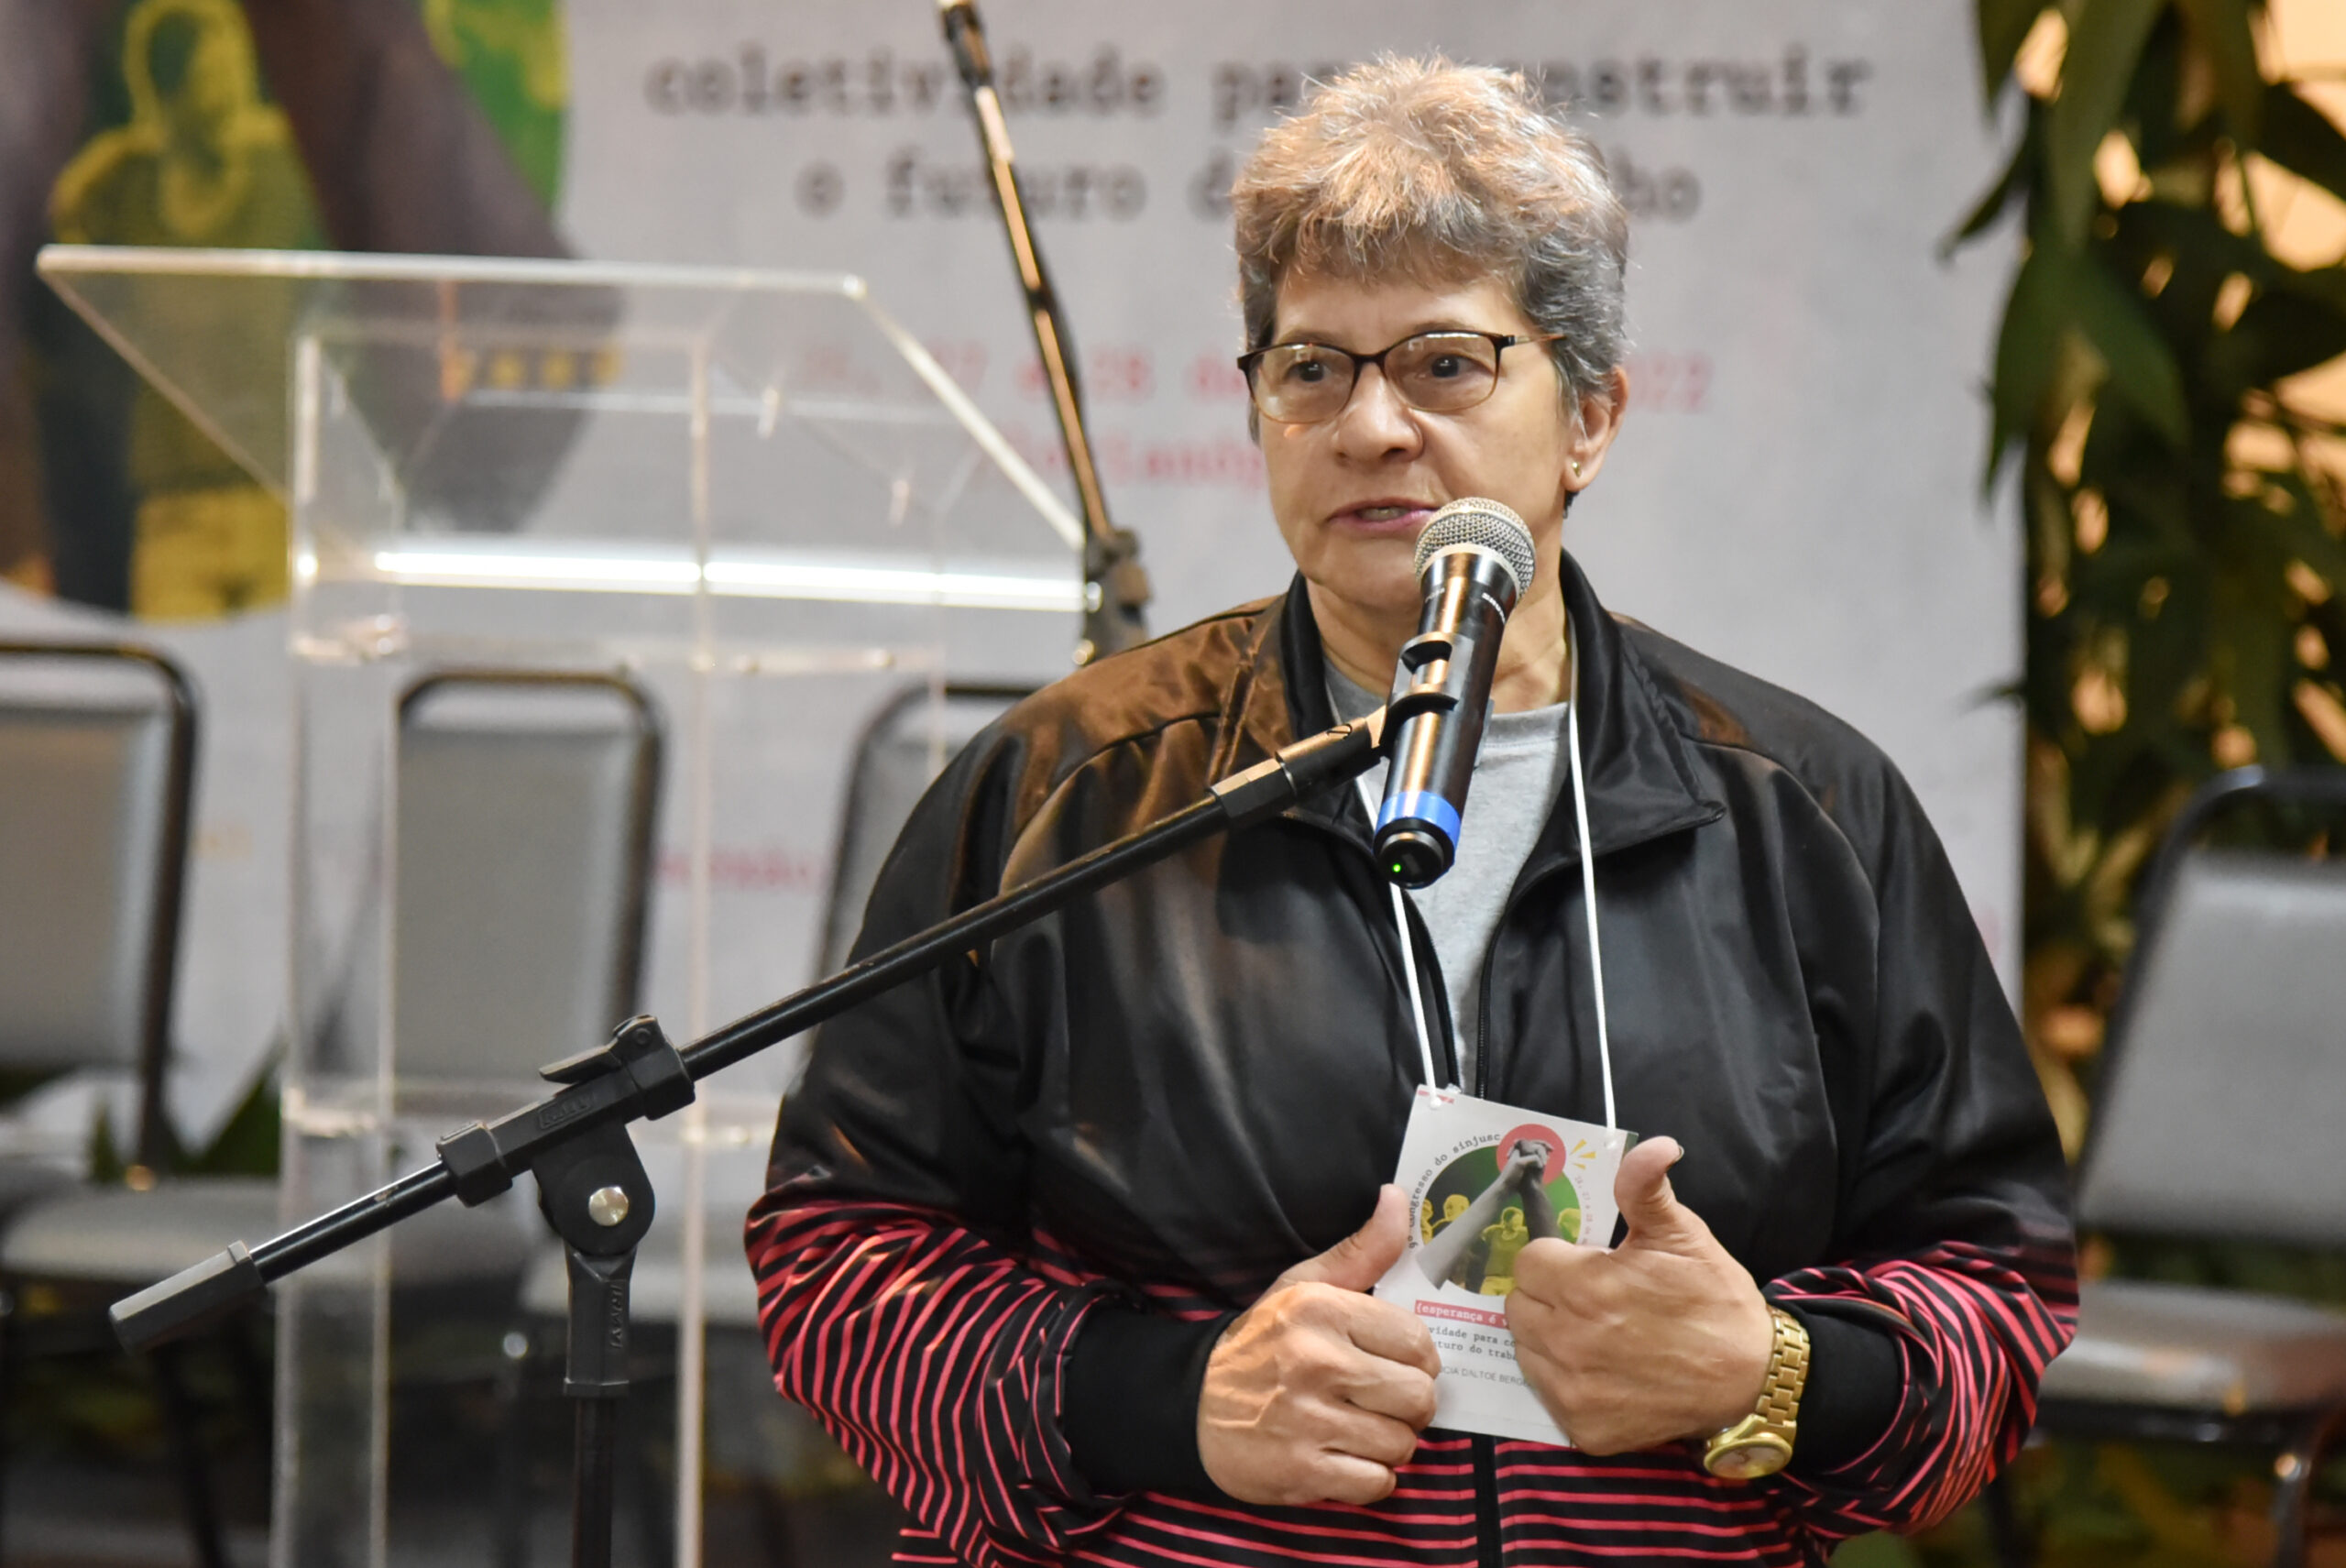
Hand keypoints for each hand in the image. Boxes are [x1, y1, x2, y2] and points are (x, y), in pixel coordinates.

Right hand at [1198, 1185, 1442, 1504]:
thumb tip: (1398, 1197)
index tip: (1393, 1364)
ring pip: (1401, 1444)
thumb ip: (1362, 1249)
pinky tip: (1344, 1458)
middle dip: (1408, 1405)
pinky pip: (1377, 1484)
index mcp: (1322, 1310)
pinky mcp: (1301, 1472)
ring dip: (1388, 1443)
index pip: (1418, 1341)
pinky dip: (1368, 1477)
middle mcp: (1317, 1362)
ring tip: (1358, 1429)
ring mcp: (1308, 1421)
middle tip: (1380, 1402)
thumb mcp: (1302, 1287)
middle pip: (1418, 1397)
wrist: (1189, 1406)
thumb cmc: (1261, 1344)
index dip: (1416, 1359)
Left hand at [1505, 1137, 1772, 1454]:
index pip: (1528, 1261)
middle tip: (1591, 1299)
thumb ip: (1646, 1188)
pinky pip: (1547, 1393)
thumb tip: (1655, 1145)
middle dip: (1548, 1295)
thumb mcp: (1683, 1235)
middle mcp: (1568, 1340)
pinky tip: (1604, 1372)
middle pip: (1519, 1305)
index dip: (1557, 1259)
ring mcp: (1573, 1390)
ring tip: (1597, 1334)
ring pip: (1526, 1349)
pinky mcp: (1583, 1430)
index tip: (1587, 1266)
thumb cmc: (1715, 1300)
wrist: (1752, 1379)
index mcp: (1584, 1286)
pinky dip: (1567, 1382)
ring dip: (1549, 1338)